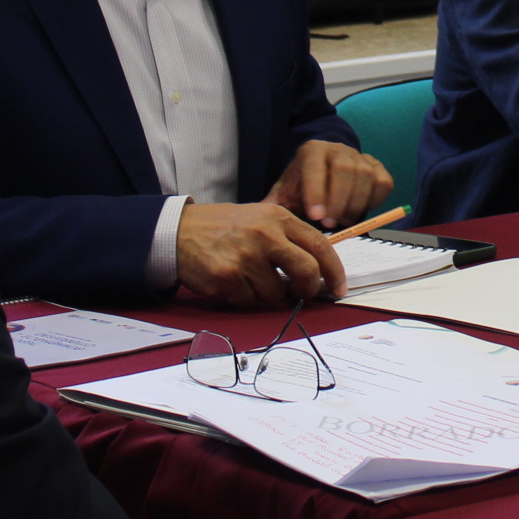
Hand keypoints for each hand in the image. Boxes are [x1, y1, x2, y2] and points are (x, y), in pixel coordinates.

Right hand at [174, 202, 344, 307]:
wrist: (179, 231)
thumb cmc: (224, 227)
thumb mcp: (260, 218)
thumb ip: (288, 239)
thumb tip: (317, 272)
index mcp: (278, 217)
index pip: (319, 245)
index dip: (334, 270)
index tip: (338, 288)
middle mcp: (265, 235)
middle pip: (306, 271)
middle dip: (309, 289)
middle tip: (304, 295)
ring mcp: (246, 257)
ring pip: (276, 293)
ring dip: (268, 294)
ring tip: (250, 277)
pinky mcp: (227, 278)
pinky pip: (249, 301)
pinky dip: (244, 297)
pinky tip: (232, 280)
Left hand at [264, 140, 392, 229]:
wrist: (323, 171)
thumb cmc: (302, 188)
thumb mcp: (284, 195)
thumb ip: (273, 208)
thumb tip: (258, 223)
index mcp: (312, 151)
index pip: (315, 166)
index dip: (317, 191)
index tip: (315, 217)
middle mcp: (338, 148)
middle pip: (344, 169)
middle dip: (338, 199)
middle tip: (330, 223)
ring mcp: (360, 156)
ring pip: (365, 175)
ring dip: (356, 203)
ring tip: (343, 221)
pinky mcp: (378, 167)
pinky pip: (383, 182)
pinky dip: (375, 200)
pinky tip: (360, 212)